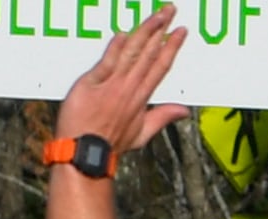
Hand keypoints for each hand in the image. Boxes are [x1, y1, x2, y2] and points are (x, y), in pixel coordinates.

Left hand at [56, 7, 195, 160]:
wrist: (84, 155)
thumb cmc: (108, 147)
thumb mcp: (140, 134)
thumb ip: (162, 117)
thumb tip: (184, 111)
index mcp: (141, 98)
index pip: (160, 66)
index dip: (171, 46)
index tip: (180, 31)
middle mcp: (129, 88)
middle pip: (149, 53)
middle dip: (161, 30)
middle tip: (170, 10)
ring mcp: (111, 86)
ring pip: (131, 53)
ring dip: (144, 32)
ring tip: (156, 16)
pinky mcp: (90, 86)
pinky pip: (106, 63)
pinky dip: (115, 48)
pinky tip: (123, 34)